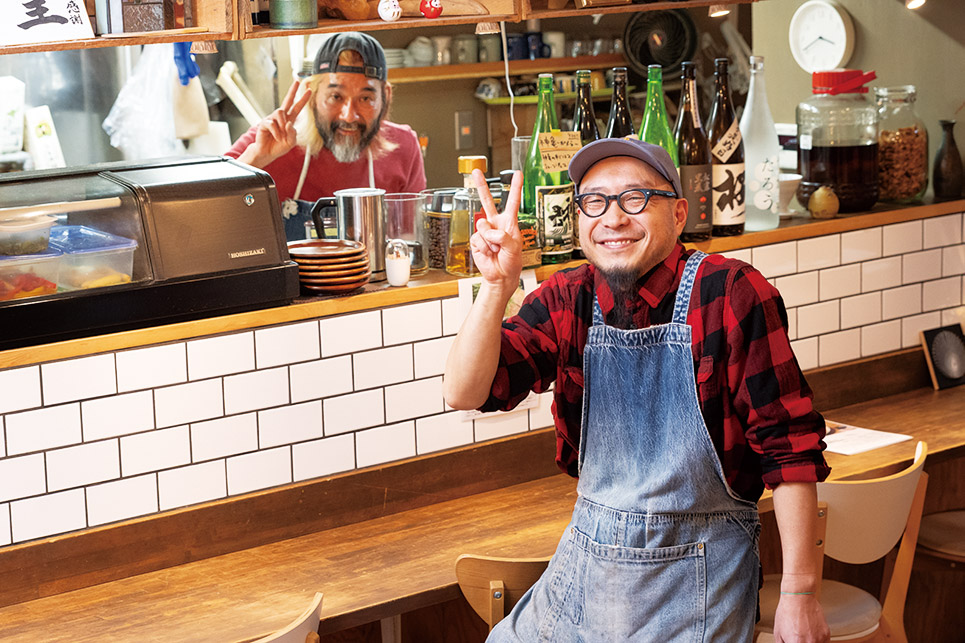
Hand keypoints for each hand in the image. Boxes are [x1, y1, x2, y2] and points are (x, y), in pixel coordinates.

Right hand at [239, 79, 312, 167]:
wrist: (267, 153)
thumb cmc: (279, 146)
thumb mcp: (291, 142)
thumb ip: (293, 134)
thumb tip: (289, 123)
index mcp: (289, 120)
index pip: (297, 107)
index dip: (303, 99)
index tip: (309, 90)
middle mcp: (281, 117)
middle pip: (287, 100)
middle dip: (293, 90)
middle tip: (298, 81)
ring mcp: (272, 119)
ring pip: (280, 112)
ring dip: (283, 125)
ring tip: (281, 135)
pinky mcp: (264, 123)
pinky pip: (272, 124)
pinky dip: (276, 132)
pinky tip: (276, 137)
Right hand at [469, 169, 522, 295]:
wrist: (500, 276)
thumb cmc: (512, 261)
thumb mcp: (514, 247)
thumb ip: (504, 236)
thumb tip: (489, 231)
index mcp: (509, 222)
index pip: (513, 202)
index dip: (515, 187)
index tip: (518, 173)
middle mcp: (496, 224)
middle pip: (487, 201)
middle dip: (481, 186)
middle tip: (475, 171)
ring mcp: (485, 231)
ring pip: (483, 225)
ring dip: (490, 240)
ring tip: (496, 249)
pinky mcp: (476, 240)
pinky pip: (478, 238)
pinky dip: (484, 247)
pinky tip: (489, 252)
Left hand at [772, 594, 829, 642]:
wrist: (799, 598)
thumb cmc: (788, 611)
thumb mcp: (778, 631)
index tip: (792, 641)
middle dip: (801, 642)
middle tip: (798, 638)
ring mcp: (819, 639)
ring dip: (810, 642)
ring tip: (804, 635)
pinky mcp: (826, 634)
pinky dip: (818, 640)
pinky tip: (811, 633)